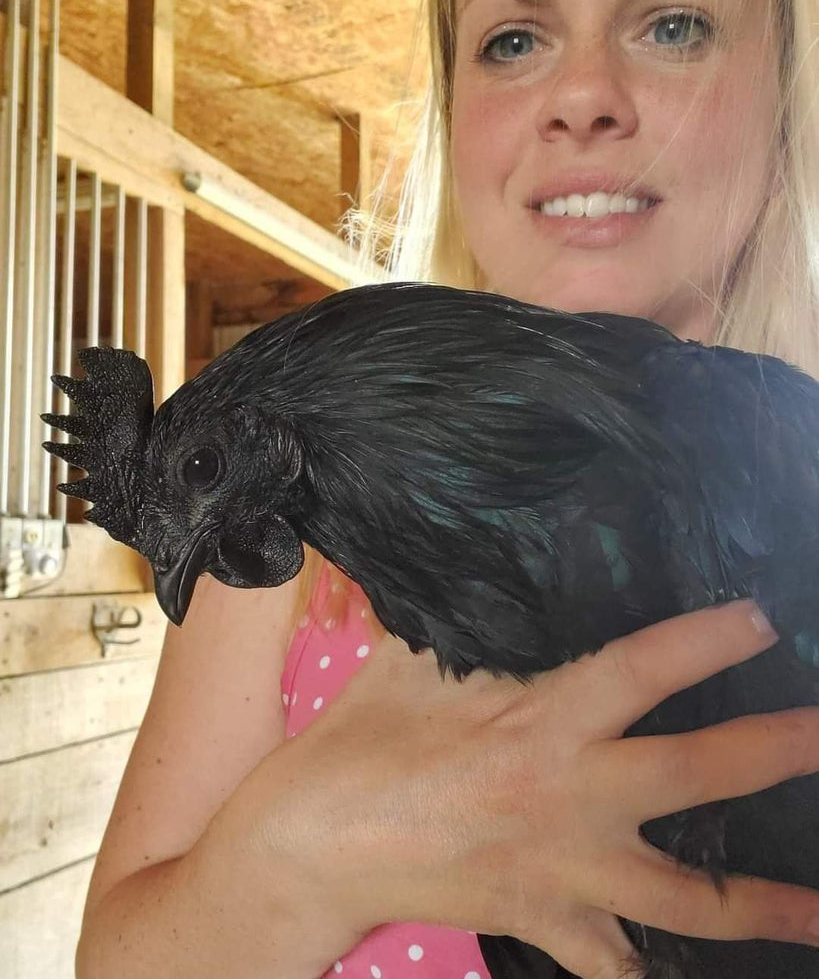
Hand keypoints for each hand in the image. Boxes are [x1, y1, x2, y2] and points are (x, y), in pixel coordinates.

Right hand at [281, 600, 818, 978]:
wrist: (309, 850)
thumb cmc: (354, 747)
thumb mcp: (405, 662)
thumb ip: (456, 621)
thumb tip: (469, 568)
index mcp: (539, 721)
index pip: (644, 668)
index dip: (710, 641)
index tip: (763, 617)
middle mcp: (570, 796)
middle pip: (699, 772)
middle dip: (778, 748)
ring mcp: (567, 870)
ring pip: (691, 895)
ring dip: (769, 905)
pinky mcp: (546, 921)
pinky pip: (616, 966)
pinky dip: (653, 972)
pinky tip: (697, 976)